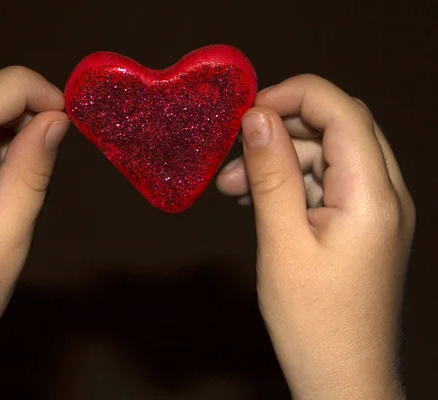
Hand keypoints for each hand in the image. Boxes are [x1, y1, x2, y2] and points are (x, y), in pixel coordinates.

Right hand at [217, 75, 414, 398]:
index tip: (248, 110)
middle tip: (234, 154)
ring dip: (281, 160)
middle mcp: (386, 195)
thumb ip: (272, 175)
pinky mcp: (361, 226)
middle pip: (337, 128)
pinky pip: (327, 184)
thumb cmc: (315, 324)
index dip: (294, 96)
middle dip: (282, 130)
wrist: (342, 378)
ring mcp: (376, 211)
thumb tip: (257, 119)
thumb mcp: (282, 243)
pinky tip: (255, 199)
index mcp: (374, 197)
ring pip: (328, 156)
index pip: (343, 112)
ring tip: (233, 186)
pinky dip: (291, 182)